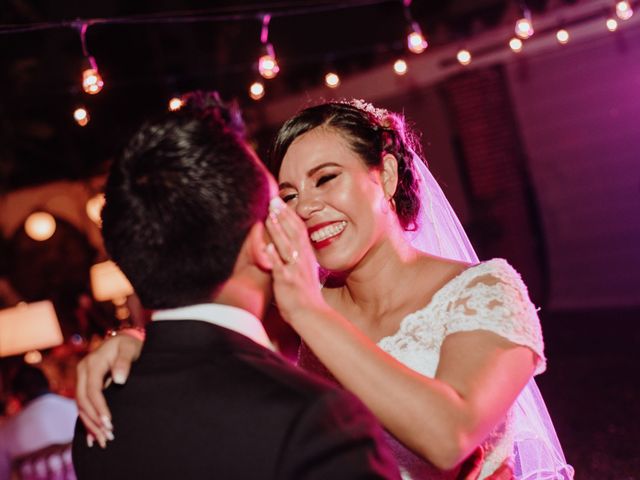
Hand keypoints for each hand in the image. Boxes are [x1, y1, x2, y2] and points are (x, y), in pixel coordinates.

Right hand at [76, 332, 142, 447]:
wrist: (124, 339)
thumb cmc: (129, 345)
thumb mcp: (129, 349)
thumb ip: (125, 362)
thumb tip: (119, 380)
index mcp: (92, 363)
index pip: (92, 390)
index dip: (99, 408)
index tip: (108, 422)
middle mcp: (82, 371)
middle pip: (82, 401)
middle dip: (93, 421)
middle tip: (107, 436)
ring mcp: (82, 379)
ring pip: (80, 406)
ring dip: (90, 424)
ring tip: (102, 440)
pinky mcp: (85, 385)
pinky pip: (83, 405)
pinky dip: (87, 421)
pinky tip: (91, 436)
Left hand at [264, 198, 325, 323]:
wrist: (311, 314)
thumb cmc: (306, 295)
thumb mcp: (305, 271)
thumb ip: (298, 257)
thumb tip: (291, 245)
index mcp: (306, 256)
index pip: (299, 230)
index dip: (290, 215)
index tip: (281, 202)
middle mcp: (302, 259)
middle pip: (293, 233)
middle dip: (284, 216)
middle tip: (274, 201)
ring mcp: (294, 270)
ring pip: (286, 247)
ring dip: (278, 232)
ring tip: (269, 217)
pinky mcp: (287, 282)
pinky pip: (279, 268)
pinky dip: (273, 258)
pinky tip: (266, 248)